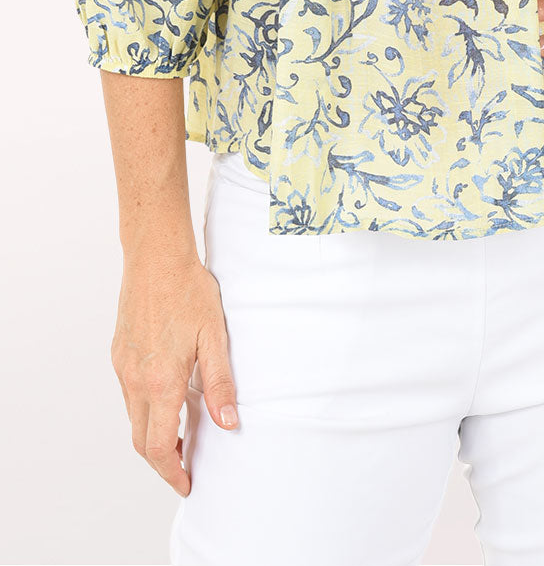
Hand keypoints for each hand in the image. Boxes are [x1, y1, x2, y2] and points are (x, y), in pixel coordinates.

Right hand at [111, 252, 239, 496]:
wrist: (155, 257)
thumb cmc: (188, 290)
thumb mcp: (215, 335)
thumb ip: (220, 382)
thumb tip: (228, 423)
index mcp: (160, 381)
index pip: (159, 447)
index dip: (172, 472)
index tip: (186, 483)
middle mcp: (135, 380)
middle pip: (141, 441)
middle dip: (162, 462)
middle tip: (185, 467)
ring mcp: (123, 367)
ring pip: (133, 418)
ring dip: (153, 435)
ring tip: (181, 436)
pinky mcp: (119, 354)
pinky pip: (128, 394)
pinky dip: (145, 410)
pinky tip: (165, 398)